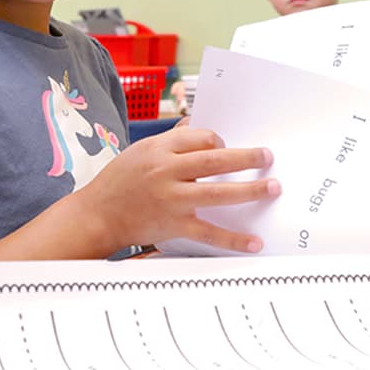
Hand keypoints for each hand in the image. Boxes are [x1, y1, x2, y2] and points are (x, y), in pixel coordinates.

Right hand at [79, 127, 280, 253]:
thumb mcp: (141, 151)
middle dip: (247, 158)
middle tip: (268, 157)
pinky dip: (234, 239)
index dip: (220, 141)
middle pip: (215, 160)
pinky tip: (254, 241)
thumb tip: (196, 127)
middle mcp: (166, 171)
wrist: (97, 215)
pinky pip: (210, 231)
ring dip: (250, 190)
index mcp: (159, 149)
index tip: (229, 148)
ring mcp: (172, 199)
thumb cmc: (119, 181)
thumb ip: (170, 141)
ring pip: (218, 192)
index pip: (200, 137)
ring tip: (273, 187)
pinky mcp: (174, 225)